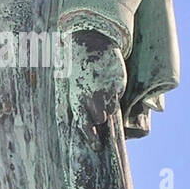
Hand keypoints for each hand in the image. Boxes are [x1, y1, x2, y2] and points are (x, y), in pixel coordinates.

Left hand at [68, 29, 125, 150]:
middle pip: (100, 120)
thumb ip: (76, 103)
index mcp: (77, 99)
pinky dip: (116, 94)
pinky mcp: (117, 83)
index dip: (91, 138)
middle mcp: (91, 98)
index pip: (84, 126)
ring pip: (111, 110)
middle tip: (103, 117)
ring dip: (109, 106)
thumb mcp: (71, 84)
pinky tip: (110, 83)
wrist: (91, 41)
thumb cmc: (78, 64)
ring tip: (104, 93)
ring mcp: (105, 91)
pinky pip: (118, 96)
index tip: (96, 147)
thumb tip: (80, 122)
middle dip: (101, 120)